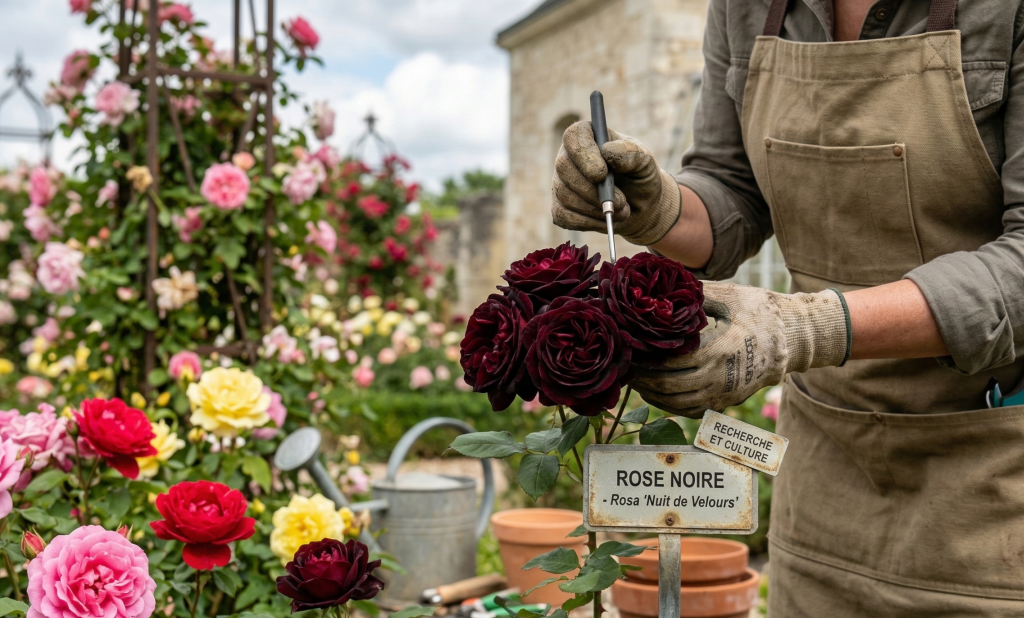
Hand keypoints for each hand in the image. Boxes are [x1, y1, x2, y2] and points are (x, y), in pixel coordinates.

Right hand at [552, 121, 681, 246]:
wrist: (640, 206)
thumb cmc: (640, 176)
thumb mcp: (644, 162)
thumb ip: (630, 153)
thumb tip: (607, 152)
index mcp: (588, 136)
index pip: (574, 136)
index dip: (584, 154)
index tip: (602, 174)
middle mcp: (568, 157)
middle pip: (564, 168)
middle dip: (592, 190)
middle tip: (621, 201)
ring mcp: (561, 183)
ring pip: (565, 195)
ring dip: (595, 208)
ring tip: (622, 211)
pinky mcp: (560, 208)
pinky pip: (565, 217)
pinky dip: (589, 222)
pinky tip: (607, 221)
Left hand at [630, 282, 848, 416]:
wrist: (791, 338)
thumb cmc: (759, 312)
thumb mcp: (730, 296)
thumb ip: (697, 294)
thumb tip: (664, 288)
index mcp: (719, 350)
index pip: (671, 362)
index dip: (646, 360)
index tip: (629, 351)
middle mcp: (720, 377)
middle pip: (669, 386)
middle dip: (643, 379)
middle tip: (626, 367)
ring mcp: (724, 393)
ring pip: (678, 403)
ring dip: (653, 394)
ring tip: (637, 380)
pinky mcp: (726, 401)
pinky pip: (691, 410)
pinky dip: (669, 405)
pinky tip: (657, 393)